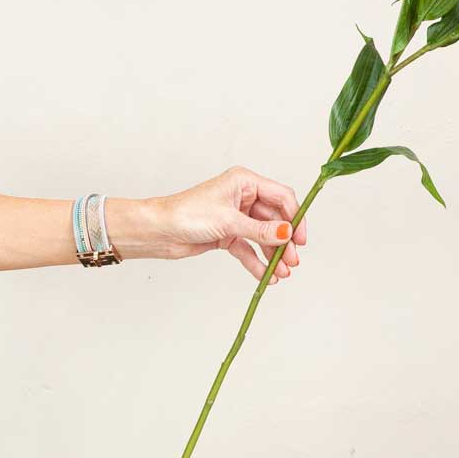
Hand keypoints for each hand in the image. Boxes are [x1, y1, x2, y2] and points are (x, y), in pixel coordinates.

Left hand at [153, 166, 307, 282]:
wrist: (158, 231)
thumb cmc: (186, 214)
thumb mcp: (228, 222)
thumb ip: (260, 230)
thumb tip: (286, 233)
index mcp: (245, 182)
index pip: (281, 197)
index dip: (295, 217)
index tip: (300, 238)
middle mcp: (243, 197)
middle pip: (275, 219)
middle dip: (284, 241)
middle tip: (292, 260)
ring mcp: (236, 217)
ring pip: (263, 236)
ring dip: (273, 254)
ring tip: (281, 273)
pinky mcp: (228, 234)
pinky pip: (249, 248)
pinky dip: (257, 262)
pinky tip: (266, 275)